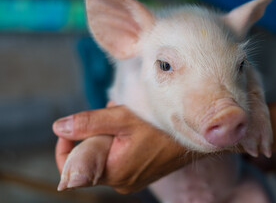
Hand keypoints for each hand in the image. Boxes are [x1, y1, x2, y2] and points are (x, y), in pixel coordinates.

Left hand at [53, 105, 191, 193]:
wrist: (196, 136)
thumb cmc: (162, 127)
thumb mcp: (122, 119)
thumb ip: (89, 123)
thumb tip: (58, 127)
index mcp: (114, 173)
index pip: (72, 169)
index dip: (66, 146)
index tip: (72, 127)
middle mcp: (122, 182)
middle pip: (91, 158)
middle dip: (94, 133)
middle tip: (109, 114)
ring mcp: (132, 179)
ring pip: (106, 155)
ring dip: (108, 134)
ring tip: (124, 116)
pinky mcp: (141, 173)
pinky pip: (119, 157)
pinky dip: (120, 141)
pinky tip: (133, 126)